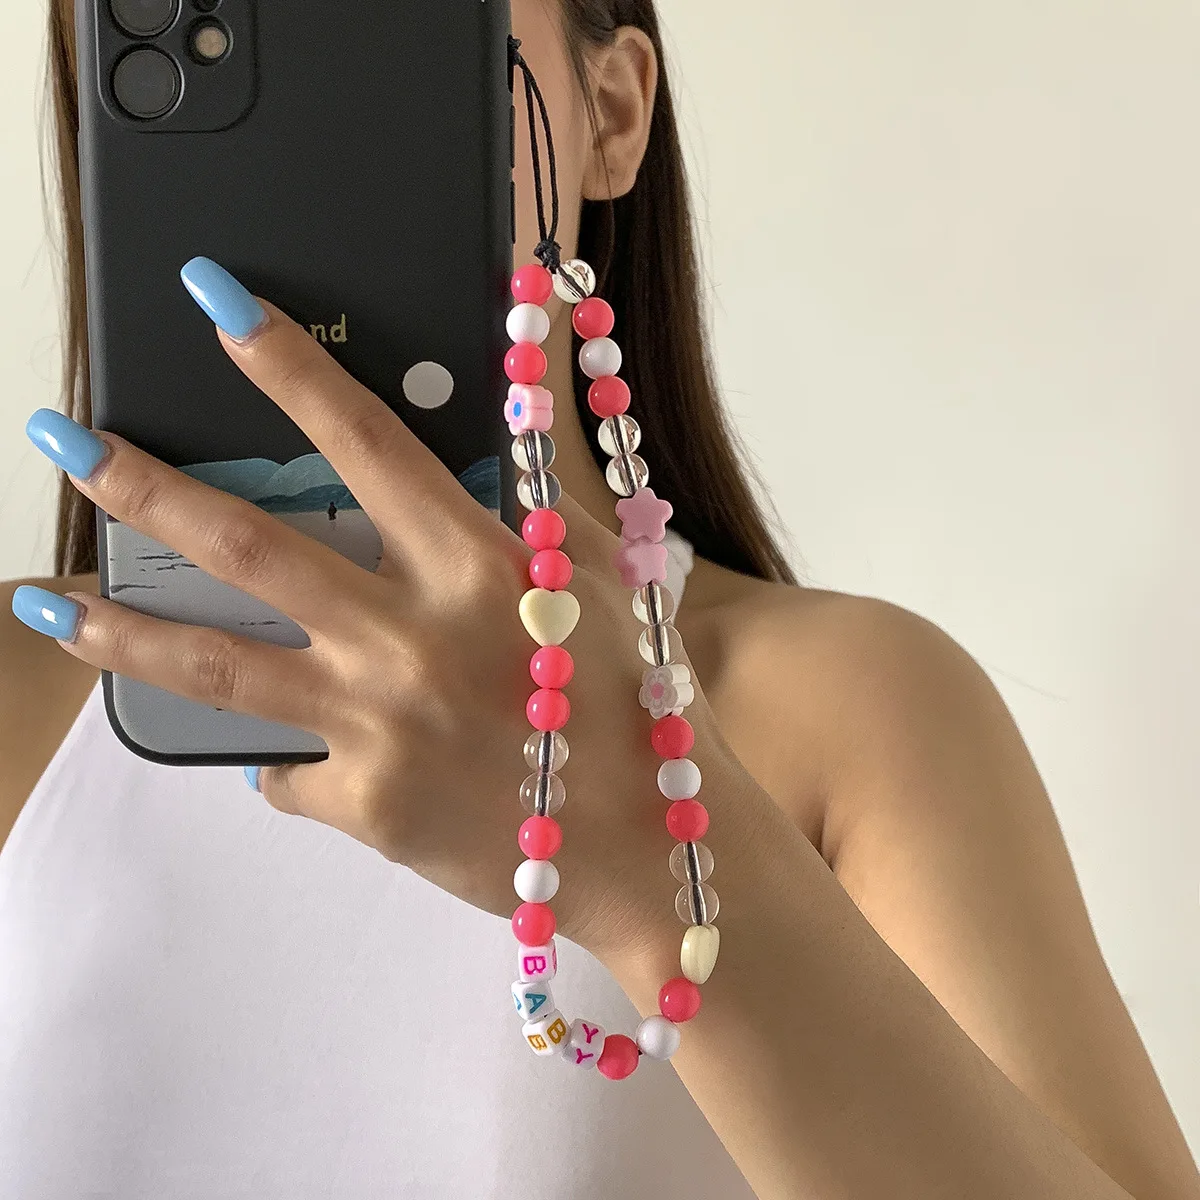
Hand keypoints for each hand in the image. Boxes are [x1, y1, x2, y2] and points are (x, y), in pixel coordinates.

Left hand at [21, 264, 700, 968]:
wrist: (653, 850)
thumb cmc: (640, 701)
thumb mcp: (605, 571)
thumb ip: (544, 476)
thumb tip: (517, 376)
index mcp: (480, 566)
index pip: (364, 441)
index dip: (285, 365)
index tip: (212, 302)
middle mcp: (414, 639)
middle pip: (249, 548)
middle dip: (143, 484)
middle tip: (63, 440)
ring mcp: (379, 727)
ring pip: (216, 669)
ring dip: (120, 625)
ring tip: (44, 598)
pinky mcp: (364, 805)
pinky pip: (284, 769)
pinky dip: (271, 753)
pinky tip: (272, 751)